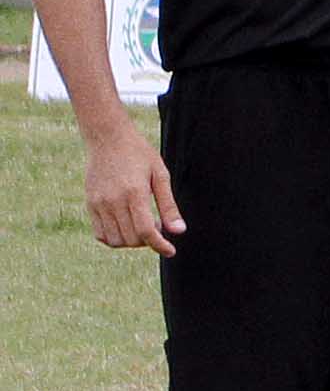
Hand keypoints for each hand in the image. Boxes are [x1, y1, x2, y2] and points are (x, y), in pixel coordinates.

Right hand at [85, 126, 182, 255]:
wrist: (108, 139)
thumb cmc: (139, 154)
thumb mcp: (161, 175)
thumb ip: (168, 205)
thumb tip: (178, 231)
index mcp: (134, 193)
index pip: (146, 231)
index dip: (159, 245)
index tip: (170, 251)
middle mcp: (113, 201)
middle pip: (131, 239)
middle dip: (148, 241)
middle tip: (158, 226)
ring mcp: (98, 204)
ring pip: (115, 240)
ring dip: (132, 241)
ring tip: (142, 224)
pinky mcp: (90, 204)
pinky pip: (100, 234)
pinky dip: (115, 238)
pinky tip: (127, 226)